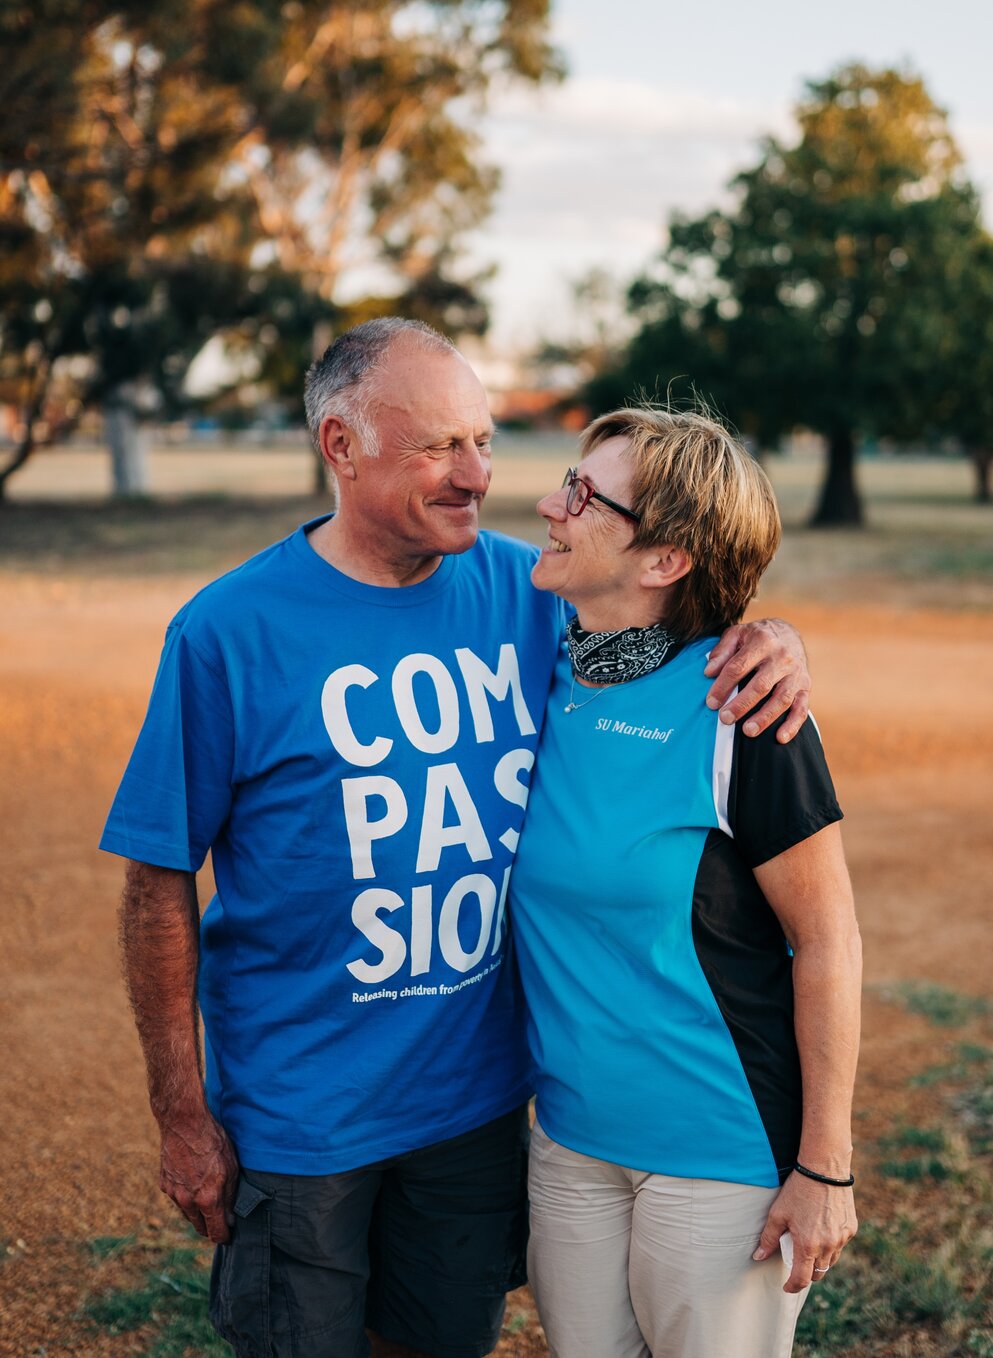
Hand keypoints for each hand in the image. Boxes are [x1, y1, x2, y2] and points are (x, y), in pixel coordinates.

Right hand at [158, 1107, 238, 1243]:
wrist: (184, 1122)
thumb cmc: (213, 1141)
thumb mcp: (231, 1168)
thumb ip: (230, 1197)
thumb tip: (230, 1219)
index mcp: (208, 1199)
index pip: (216, 1233)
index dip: (224, 1237)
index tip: (229, 1234)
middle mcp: (188, 1202)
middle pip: (200, 1228)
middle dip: (211, 1226)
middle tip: (221, 1217)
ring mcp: (174, 1194)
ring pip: (188, 1214)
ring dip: (198, 1212)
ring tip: (208, 1196)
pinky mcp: (164, 1184)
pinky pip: (177, 1198)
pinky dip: (186, 1196)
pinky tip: (194, 1181)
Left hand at [704, 618, 809, 741]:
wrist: (788, 633)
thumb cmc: (756, 637)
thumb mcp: (737, 634)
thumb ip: (721, 651)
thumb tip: (709, 672)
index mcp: (762, 641)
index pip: (738, 666)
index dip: (723, 686)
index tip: (711, 702)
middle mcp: (782, 657)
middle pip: (761, 685)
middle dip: (742, 704)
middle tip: (725, 719)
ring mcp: (796, 673)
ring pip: (782, 698)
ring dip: (765, 717)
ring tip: (748, 731)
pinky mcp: (805, 687)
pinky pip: (802, 708)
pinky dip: (793, 725)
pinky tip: (780, 737)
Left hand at [752, 1173, 856, 1292]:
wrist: (824, 1169)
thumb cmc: (798, 1190)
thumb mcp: (778, 1213)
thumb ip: (768, 1238)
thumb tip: (758, 1257)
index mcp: (808, 1245)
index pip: (802, 1278)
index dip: (792, 1286)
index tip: (786, 1286)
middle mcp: (828, 1246)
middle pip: (818, 1273)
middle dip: (806, 1273)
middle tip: (796, 1263)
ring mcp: (842, 1238)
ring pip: (830, 1261)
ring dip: (819, 1261)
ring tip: (808, 1247)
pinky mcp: (850, 1229)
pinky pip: (840, 1245)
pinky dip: (831, 1245)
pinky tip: (822, 1231)